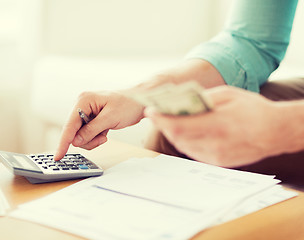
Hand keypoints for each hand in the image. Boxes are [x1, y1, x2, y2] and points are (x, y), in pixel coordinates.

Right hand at [54, 90, 144, 159]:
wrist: (140, 102)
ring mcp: (86, 113)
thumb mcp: (110, 118)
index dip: (63, 141)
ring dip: (92, 140)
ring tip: (105, 135)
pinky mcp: (91, 120)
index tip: (58, 156)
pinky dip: (95, 138)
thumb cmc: (128, 104)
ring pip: (80, 136)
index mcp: (83, 100)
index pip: (69, 124)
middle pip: (74, 132)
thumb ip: (92, 130)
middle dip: (87, 139)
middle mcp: (82, 106)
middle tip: (102, 138)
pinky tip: (105, 133)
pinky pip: (87, 135)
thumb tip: (76, 141)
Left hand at [145, 86, 283, 167]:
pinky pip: (194, 152)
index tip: (150, 112)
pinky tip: (185, 132)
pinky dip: (185, 142)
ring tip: (168, 122)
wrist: (276, 132)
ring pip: (184, 146)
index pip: (179, 126)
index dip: (161, 120)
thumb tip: (181, 100)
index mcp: (218, 124)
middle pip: (178, 138)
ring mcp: (216, 156)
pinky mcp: (218, 163)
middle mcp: (215, 144)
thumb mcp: (228, 95)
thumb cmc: (253, 110)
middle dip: (164, 126)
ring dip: (173, 134)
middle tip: (157, 115)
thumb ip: (203, 98)